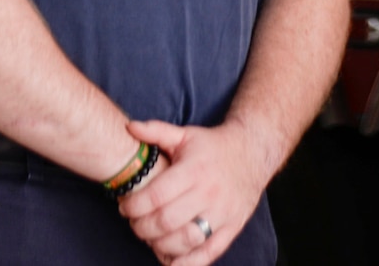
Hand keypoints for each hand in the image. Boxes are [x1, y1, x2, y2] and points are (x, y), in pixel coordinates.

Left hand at [118, 119, 269, 264]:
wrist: (254, 152)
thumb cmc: (213, 146)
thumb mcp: (186, 135)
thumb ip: (157, 131)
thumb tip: (129, 127)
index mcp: (195, 169)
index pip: (155, 196)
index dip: (133, 206)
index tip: (124, 207)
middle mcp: (210, 192)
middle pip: (165, 222)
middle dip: (141, 227)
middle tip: (134, 223)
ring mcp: (223, 212)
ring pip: (184, 240)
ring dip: (159, 244)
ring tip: (151, 237)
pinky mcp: (232, 227)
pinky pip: (207, 253)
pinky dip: (186, 263)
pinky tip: (169, 259)